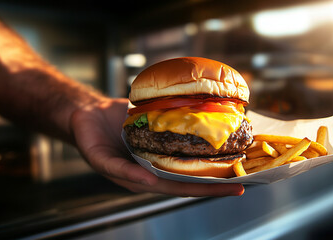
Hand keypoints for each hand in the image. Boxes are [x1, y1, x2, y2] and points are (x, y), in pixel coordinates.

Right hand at [70, 98, 244, 196]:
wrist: (86, 114)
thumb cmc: (89, 139)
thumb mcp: (100, 158)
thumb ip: (124, 173)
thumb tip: (150, 182)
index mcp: (144, 178)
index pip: (182, 187)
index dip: (209, 189)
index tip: (234, 188)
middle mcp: (156, 165)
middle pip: (193, 174)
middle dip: (219, 177)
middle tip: (246, 174)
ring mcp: (159, 149)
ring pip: (190, 156)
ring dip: (213, 157)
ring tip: (238, 154)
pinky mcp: (160, 131)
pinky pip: (183, 135)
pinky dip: (199, 136)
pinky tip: (215, 131)